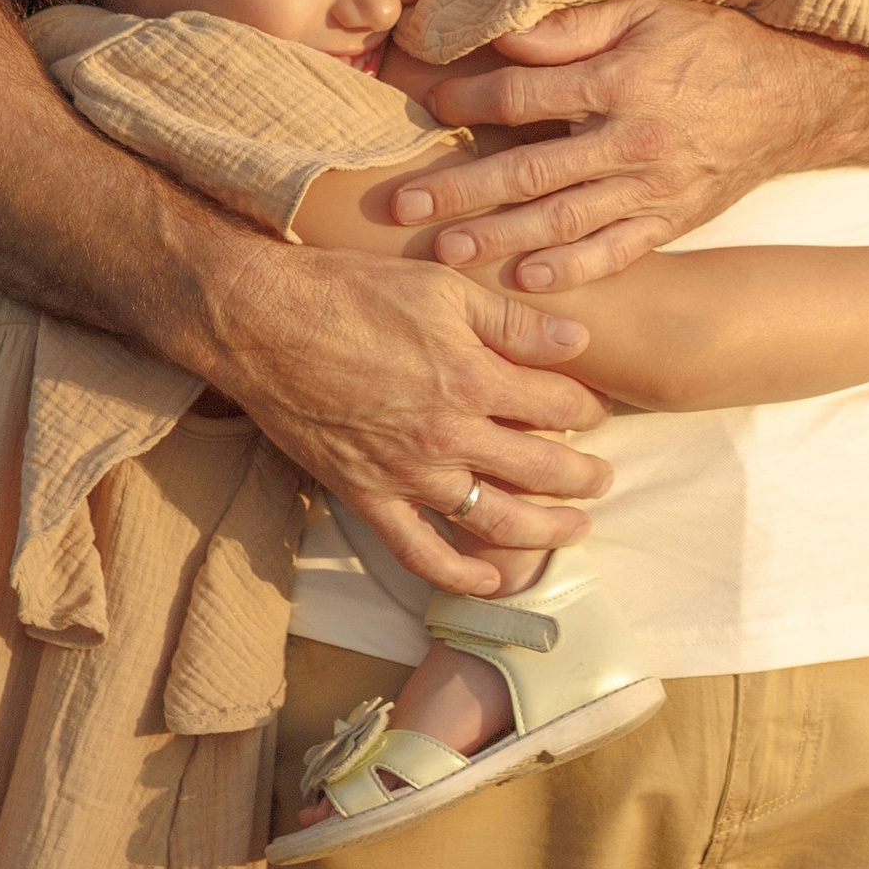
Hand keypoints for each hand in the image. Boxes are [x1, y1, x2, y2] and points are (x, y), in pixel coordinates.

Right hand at [204, 224, 612, 594]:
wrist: (263, 321)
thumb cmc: (352, 291)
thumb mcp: (443, 287)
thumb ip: (514, 322)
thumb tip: (578, 343)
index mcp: (473, 377)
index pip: (558, 403)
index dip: (587, 407)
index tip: (597, 408)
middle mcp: (448, 435)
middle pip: (541, 468)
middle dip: (583, 475)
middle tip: (604, 477)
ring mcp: (407, 473)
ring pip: (496, 519)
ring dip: (545, 530)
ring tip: (576, 528)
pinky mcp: (366, 496)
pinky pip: (420, 552)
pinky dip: (460, 575)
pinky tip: (492, 581)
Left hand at [392, 0, 839, 290]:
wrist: (793, 98)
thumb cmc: (710, 45)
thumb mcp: (646, 12)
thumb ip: (574, 27)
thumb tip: (506, 39)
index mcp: (620, 80)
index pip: (525, 95)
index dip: (470, 99)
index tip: (429, 104)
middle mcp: (632, 140)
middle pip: (529, 169)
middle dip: (460, 190)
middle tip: (403, 206)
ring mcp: (653, 187)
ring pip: (563, 220)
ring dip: (499, 239)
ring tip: (445, 253)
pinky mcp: (672, 220)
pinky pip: (615, 252)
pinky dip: (571, 270)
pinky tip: (526, 281)